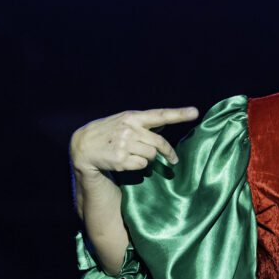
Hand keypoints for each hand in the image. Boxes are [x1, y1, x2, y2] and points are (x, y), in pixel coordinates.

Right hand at [70, 107, 199, 173]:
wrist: (83, 146)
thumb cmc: (108, 132)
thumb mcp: (124, 122)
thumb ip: (143, 123)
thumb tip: (165, 124)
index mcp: (133, 117)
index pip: (160, 115)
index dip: (179, 114)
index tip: (195, 112)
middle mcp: (130, 129)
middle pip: (160, 143)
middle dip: (169, 153)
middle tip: (174, 160)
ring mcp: (125, 145)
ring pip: (152, 156)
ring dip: (148, 158)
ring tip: (133, 154)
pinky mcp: (121, 159)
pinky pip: (142, 165)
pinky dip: (138, 166)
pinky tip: (125, 160)